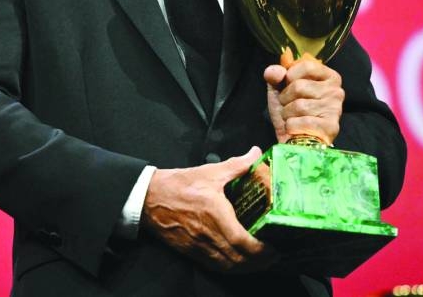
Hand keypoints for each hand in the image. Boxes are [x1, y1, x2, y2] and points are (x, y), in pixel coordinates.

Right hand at [141, 147, 275, 272]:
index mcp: (215, 214)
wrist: (149, 198)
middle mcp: (208, 234)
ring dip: (246, 268)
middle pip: (238, 260)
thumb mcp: (210, 171)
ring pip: (227, 266)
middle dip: (259, 263)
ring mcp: (198, 246)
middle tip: (273, 257)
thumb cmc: (179, 184)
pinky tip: (237, 264)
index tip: (274, 248)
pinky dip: (230, 268)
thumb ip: (237, 165)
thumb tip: (255, 153)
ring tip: (260, 263)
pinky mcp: (190, 251)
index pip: (241, 241)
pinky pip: (214, 266)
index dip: (260, 250)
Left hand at [264, 59, 343, 144]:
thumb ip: (274, 74)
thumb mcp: (279, 88)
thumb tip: (277, 71)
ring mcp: (335, 109)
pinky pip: (302, 122)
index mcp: (328, 76)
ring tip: (292, 117)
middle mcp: (336, 91)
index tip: (288, 85)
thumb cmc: (289, 111)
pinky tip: (296, 128)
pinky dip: (291, 126)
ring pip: (299, 105)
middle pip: (299, 86)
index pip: (306, 65)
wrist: (292, 140)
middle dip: (286, 98)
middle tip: (289, 106)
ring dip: (287, 114)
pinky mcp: (330, 127)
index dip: (289, 75)